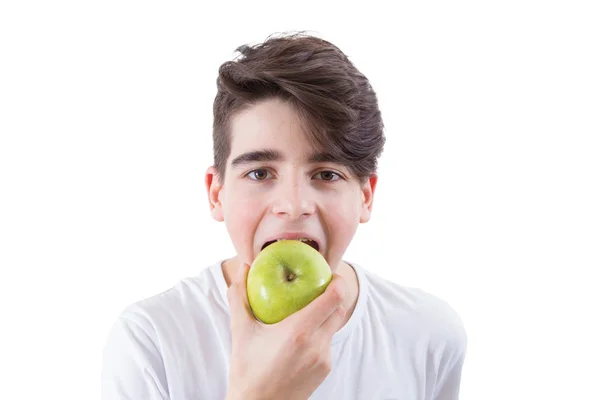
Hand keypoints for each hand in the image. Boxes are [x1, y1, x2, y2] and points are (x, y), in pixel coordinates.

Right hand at [225, 262, 346, 399]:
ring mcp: (324, 360)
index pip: (334, 298)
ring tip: (307, 308)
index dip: (338, 281)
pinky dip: (320, 333)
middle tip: (318, 286)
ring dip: (325, 315)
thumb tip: (242, 269)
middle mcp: (317, 345)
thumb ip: (239, 297)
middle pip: (339, 310)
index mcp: (299, 332)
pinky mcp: (325, 370)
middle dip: (333, 295)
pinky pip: (328, 343)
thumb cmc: (246, 371)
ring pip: (333, 327)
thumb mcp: (240, 332)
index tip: (328, 273)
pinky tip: (302, 334)